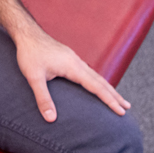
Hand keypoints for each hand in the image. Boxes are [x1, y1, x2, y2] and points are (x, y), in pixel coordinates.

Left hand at [13, 24, 129, 121]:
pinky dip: (97, 81)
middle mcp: (77, 62)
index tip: (121, 110)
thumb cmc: (29, 53)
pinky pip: (88, 72)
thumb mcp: (33, 77)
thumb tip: (51, 119)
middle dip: (114, 95)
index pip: (96, 86)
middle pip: (100, 81)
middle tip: (127, 107)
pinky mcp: (69, 58)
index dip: (109, 100)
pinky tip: (96, 85)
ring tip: (117, 98)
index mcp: (73, 67)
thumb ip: (43, 98)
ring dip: (107, 87)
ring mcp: (74, 59)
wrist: (26, 33)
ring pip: (95, 75)